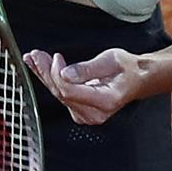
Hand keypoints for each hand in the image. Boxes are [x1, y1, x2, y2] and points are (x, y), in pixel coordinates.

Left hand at [24, 47, 149, 124]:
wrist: (137, 79)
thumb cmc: (127, 68)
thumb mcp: (111, 60)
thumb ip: (87, 68)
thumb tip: (64, 73)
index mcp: (105, 101)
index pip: (70, 91)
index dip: (57, 74)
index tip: (56, 57)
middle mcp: (94, 113)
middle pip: (61, 93)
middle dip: (46, 72)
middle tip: (35, 55)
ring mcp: (86, 115)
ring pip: (58, 94)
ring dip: (44, 75)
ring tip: (33, 58)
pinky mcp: (80, 112)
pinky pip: (61, 96)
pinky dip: (50, 81)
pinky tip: (39, 69)